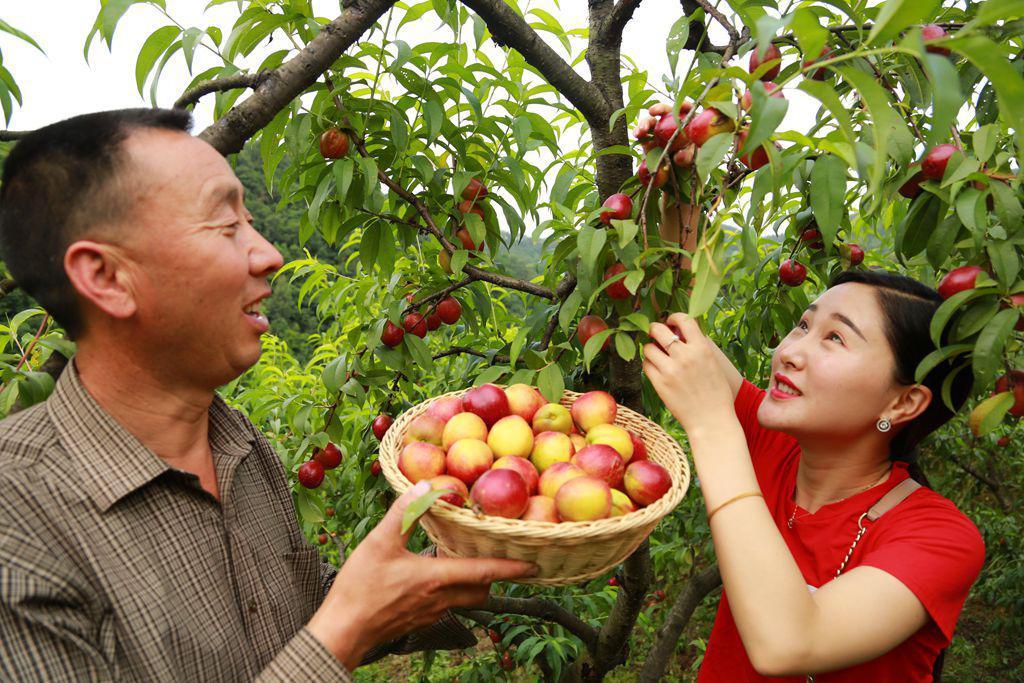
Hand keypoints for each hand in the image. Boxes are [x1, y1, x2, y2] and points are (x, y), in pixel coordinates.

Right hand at [307, 481, 536, 668]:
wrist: (341, 632)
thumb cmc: (360, 589)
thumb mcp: (379, 543)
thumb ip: (404, 513)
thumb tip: (425, 486)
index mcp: (436, 579)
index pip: (483, 573)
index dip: (510, 568)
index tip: (533, 565)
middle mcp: (440, 599)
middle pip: (480, 591)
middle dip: (494, 576)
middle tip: (501, 557)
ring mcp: (429, 613)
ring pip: (464, 599)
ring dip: (472, 583)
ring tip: (468, 562)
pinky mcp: (417, 620)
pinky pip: (445, 605)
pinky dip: (452, 590)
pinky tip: (436, 576)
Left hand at [643, 313, 735, 436]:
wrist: (712, 420)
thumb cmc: (716, 393)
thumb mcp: (713, 363)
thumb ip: (697, 347)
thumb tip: (679, 332)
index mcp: (702, 349)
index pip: (684, 319)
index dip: (673, 317)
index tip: (670, 321)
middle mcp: (685, 356)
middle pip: (659, 330)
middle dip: (655, 329)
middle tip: (655, 333)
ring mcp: (670, 370)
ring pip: (648, 348)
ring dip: (650, 348)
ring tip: (657, 355)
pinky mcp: (660, 384)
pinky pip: (646, 365)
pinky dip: (649, 364)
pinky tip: (656, 368)